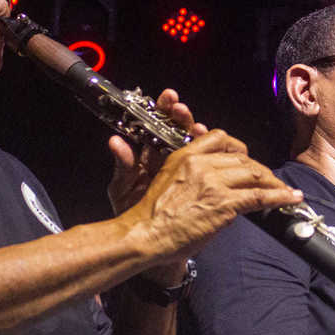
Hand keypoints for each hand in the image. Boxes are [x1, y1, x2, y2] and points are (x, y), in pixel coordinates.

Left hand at [107, 89, 207, 215]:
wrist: (144, 237)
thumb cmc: (130, 210)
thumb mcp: (122, 188)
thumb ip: (123, 165)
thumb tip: (116, 143)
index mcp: (150, 151)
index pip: (159, 123)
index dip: (166, 108)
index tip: (170, 98)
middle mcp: (169, 154)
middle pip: (181, 128)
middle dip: (184, 115)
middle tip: (182, 109)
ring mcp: (186, 166)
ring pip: (198, 143)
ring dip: (200, 132)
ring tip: (198, 127)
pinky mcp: (198, 181)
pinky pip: (210, 166)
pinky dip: (216, 157)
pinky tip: (218, 152)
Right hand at [124, 129, 301, 262]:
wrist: (144, 235)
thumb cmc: (152, 215)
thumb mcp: (166, 179)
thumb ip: (190, 172)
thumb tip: (212, 178)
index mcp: (186, 155)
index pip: (220, 138)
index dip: (238, 149)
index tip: (246, 159)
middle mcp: (201, 164)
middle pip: (242, 158)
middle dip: (258, 169)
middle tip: (269, 180)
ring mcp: (214, 183)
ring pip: (253, 174)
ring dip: (272, 182)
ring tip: (283, 190)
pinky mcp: (224, 204)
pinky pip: (259, 196)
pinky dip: (279, 196)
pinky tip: (290, 198)